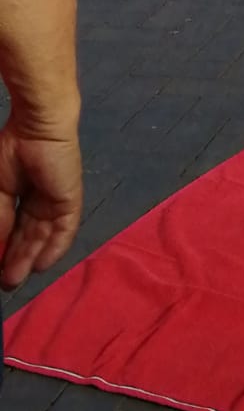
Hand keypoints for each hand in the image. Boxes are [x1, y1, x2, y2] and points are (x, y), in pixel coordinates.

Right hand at [0, 124, 82, 289]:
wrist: (37, 128)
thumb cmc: (12, 151)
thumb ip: (0, 220)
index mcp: (21, 193)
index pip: (13, 228)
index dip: (4, 247)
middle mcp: (39, 199)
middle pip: (28, 235)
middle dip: (15, 259)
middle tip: (4, 282)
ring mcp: (55, 199)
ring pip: (43, 236)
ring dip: (29, 258)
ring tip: (14, 279)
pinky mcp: (70, 199)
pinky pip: (64, 229)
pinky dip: (54, 248)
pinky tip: (41, 266)